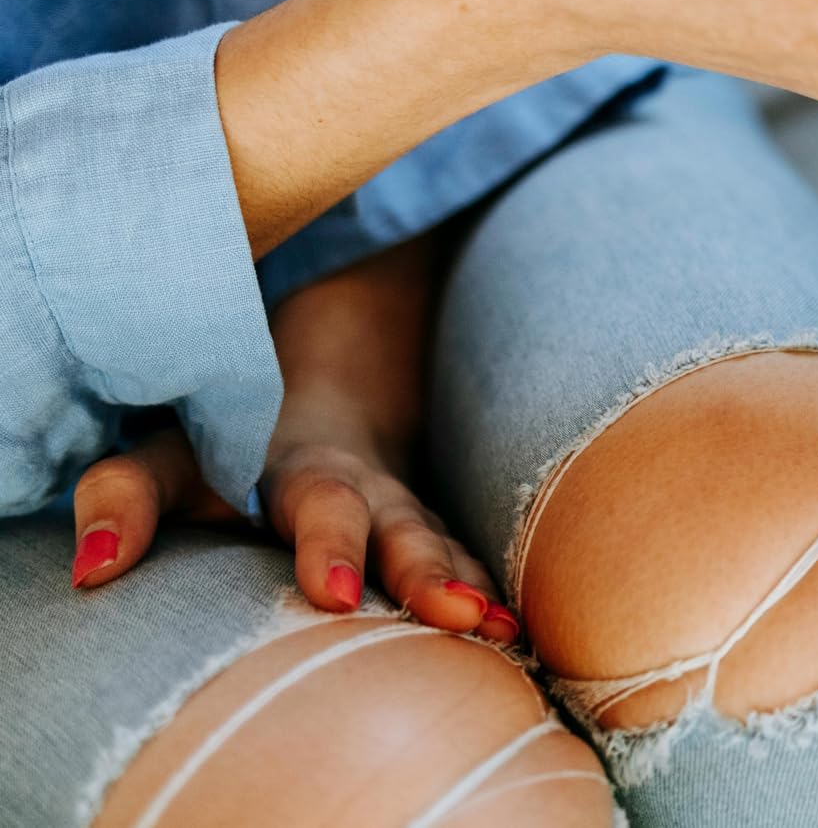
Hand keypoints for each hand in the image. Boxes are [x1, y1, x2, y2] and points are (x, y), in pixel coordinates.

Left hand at [70, 239, 513, 639]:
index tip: (336, 596)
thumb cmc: (224, 448)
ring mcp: (403, 514)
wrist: (318, 396)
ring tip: (496, 629)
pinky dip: (492, 593)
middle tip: (454, 615)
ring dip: (467, 586)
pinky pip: (465, 561)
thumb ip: (126, 498)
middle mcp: (365, 491)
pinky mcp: (425, 537)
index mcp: (299, 472)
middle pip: (400, 527)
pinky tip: (514, 633)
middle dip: (424, 572)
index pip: (318, 504)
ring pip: (441, 546)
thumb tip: (91, 571)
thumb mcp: (169, 456)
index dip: (329, 546)